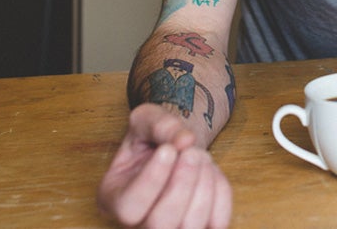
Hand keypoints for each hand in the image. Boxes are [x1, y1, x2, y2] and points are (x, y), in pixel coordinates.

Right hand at [97, 103, 231, 227]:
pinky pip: (217, 222)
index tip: (167, 150)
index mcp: (116, 200)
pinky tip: (210, 170)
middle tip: (192, 151)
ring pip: (190, 226)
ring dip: (203, 185)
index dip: (152, 179)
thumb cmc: (155, 137)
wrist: (177, 149)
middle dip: (181, 183)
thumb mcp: (146, 119)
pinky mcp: (203, 227)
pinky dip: (220, 192)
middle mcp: (141, 224)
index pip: (129, 207)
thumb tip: (186, 140)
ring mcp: (173, 228)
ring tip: (200, 155)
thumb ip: (160, 124)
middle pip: (160, 223)